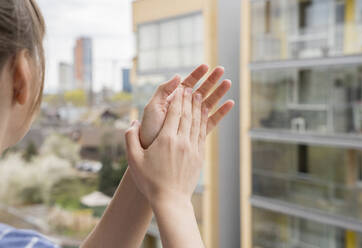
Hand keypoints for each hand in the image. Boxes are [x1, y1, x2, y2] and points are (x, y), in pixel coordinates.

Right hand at [125, 87, 207, 204]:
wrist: (170, 200)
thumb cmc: (149, 181)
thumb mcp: (134, 160)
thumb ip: (130, 139)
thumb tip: (133, 123)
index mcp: (166, 139)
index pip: (175, 113)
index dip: (178, 99)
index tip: (180, 88)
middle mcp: (182, 141)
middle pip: (188, 114)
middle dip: (189, 99)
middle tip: (191, 87)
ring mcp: (192, 148)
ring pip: (197, 122)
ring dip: (198, 107)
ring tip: (200, 96)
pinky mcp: (198, 156)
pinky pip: (202, 133)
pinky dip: (204, 121)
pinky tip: (204, 115)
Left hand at [140, 64, 233, 148]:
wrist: (151, 152)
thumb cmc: (149, 130)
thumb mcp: (153, 107)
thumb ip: (164, 90)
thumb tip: (179, 75)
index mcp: (173, 100)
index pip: (187, 84)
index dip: (197, 74)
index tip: (206, 66)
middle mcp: (184, 109)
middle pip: (201, 91)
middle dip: (211, 80)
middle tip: (221, 70)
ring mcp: (192, 120)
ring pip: (208, 103)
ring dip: (218, 92)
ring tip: (228, 83)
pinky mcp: (198, 132)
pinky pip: (212, 120)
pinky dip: (221, 112)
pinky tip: (229, 103)